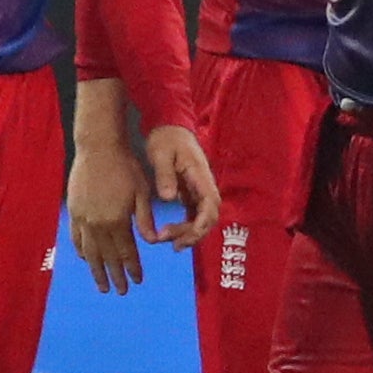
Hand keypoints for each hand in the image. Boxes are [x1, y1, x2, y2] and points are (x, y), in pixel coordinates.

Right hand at [67, 133, 150, 293]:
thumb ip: (145, 219)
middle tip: (120, 292)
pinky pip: (75, 237)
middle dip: (115, 276)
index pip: (126, 252)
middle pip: (106, 257)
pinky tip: (84, 259)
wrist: (98, 148)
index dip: (132, 268)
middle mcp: (97, 224)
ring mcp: (82, 219)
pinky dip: (81, 251)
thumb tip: (151, 242)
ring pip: (89, 252)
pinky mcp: (73, 211)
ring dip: (96, 270)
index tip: (137, 281)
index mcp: (117, 221)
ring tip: (101, 285)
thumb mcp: (142, 192)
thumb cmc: (126, 167)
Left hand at [142, 126, 220, 249]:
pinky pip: (194, 215)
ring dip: (190, 234)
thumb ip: (165, 175)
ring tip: (171, 243)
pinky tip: (172, 236)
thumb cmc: (166, 139)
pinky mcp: (192, 194)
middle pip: (209, 217)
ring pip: (203, 219)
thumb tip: (169, 197)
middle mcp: (204, 186)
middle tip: (171, 242)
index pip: (211, 205)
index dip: (202, 224)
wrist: (169, 128)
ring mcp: (199, 191)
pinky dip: (186, 228)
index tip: (186, 235)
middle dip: (193, 234)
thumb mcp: (161, 154)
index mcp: (201, 176)